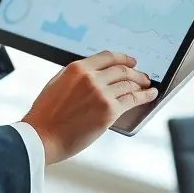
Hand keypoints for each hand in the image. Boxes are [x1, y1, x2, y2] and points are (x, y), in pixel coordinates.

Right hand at [22, 51, 157, 164]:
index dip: (123, 58)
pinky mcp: (109, 110)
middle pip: (121, 69)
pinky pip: (133, 99)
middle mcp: (91, 77)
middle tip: (143, 75)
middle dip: (136, 72)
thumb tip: (95, 75)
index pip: (107, 57)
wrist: (42, 136)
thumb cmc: (46, 115)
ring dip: (142, 83)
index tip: (131, 61)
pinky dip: (145, 96)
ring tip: (148, 86)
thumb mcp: (57, 84)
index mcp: (77, 68)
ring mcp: (101, 93)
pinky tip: (151, 95)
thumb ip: (77, 77)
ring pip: (129, 83)